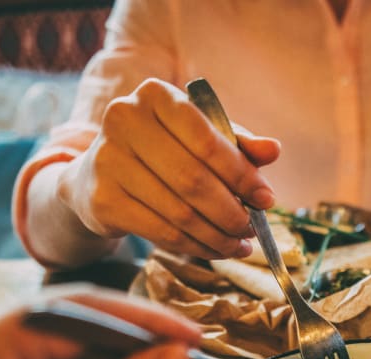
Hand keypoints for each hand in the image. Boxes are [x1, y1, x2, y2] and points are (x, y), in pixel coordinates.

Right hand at [56, 78, 280, 259]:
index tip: (266, 199)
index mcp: (155, 95)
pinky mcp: (103, 200)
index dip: (242, 175)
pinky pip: (163, 232)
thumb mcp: (200, 139)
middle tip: (252, 229)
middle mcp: (124, 119)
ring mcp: (108, 160)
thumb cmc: (161, 153)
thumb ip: (237, 144)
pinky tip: (214, 251)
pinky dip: (195, 247)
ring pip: (180, 212)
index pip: (207, 140)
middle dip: (232, 212)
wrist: (97, 176)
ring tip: (239, 245)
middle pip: (194, 180)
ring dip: (217, 236)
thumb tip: (274, 150)